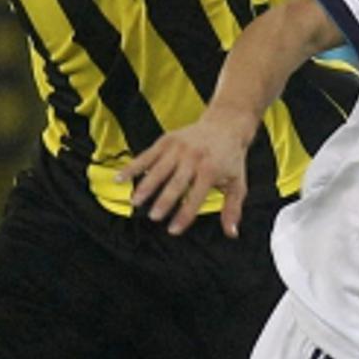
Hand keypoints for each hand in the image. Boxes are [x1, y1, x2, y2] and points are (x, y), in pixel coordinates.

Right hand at [115, 107, 255, 236]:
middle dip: (164, 201)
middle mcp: (193, 157)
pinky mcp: (166, 140)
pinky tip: (120, 179)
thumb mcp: (238, 184)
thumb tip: (231, 234)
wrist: (225, 124)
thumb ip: (232, 210)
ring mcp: (178, 147)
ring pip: (158, 169)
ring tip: (135, 202)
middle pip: (176, 183)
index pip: (196, 197)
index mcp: (211, 169)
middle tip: (154, 217)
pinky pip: (146, 155)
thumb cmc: (231, 159)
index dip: (184, 215)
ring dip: (146, 186)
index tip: (173, 230)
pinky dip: (133, 167)